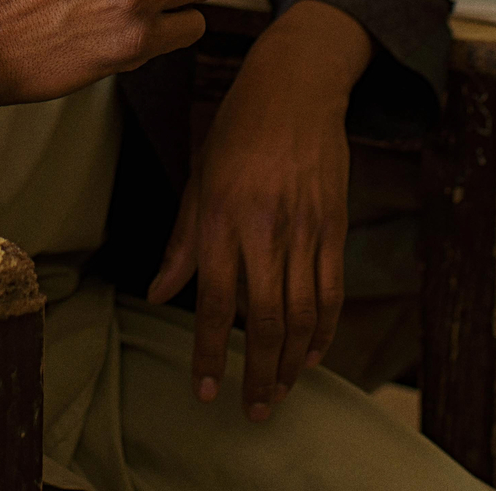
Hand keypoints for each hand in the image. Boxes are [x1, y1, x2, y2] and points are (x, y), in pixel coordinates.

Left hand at [147, 0, 371, 419]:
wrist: (296, 86)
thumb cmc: (237, 130)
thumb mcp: (198, 178)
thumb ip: (183, 242)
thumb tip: (160, 294)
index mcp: (221, 217)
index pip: (213, 302)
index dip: (209, 352)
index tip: (205, 390)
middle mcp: (264, 228)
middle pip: (264, 319)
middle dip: (258, 373)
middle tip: (252, 409)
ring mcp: (305, 228)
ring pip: (303, 314)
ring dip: (293, 362)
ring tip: (281, 392)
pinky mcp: (335, 226)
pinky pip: (333, 290)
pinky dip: (325, 329)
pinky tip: (313, 353)